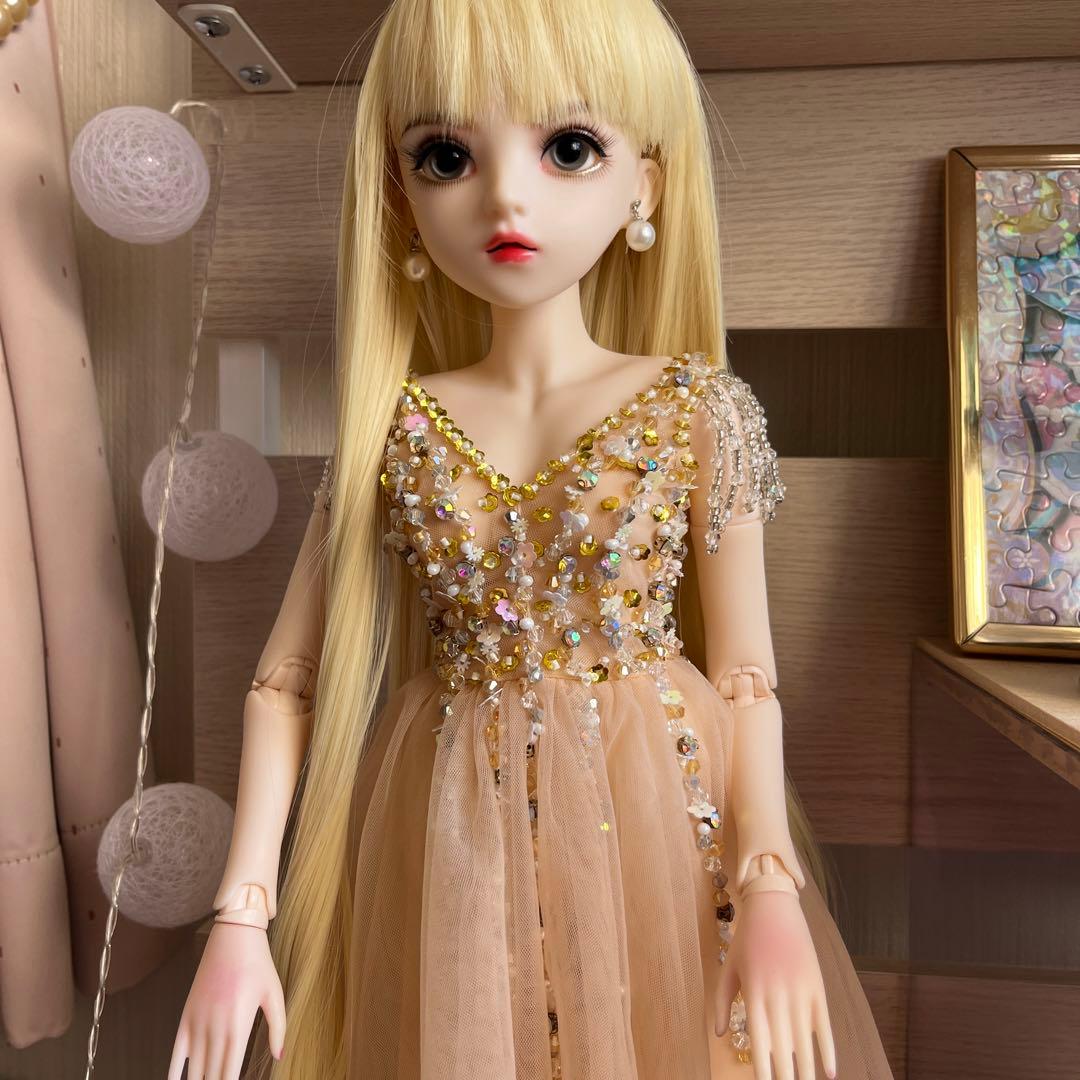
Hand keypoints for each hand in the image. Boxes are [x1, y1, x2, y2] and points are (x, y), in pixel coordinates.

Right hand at [168, 921, 285, 1079]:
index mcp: (239, 1027)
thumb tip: (279, 1056)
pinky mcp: (186, 1016)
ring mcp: (198, 1024)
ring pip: (194, 1070)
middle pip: (211, 1076)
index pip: (230, 1074)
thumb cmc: (258, 965)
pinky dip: (173, 1073)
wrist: (233, 937)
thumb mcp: (274, 994)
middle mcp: (216, 1029)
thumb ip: (278, 1028)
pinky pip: (176, 1053)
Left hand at [714, 890, 836, 1079]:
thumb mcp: (729, 968)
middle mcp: (777, 997)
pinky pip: (823, 1025)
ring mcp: (799, 992)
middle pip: (783, 1048)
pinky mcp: (817, 987)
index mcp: (753, 994)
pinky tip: (830, 1072)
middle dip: (786, 1075)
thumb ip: (720, 1002)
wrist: (773, 906)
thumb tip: (719, 1034)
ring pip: (804, 1042)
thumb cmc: (746, 939)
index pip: (759, 1042)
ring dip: (807, 1070)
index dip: (762, 1069)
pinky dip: (828, 1050)